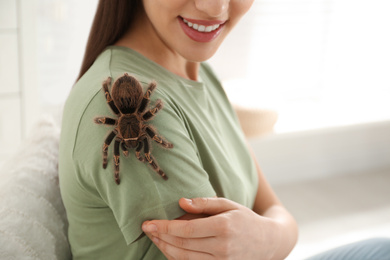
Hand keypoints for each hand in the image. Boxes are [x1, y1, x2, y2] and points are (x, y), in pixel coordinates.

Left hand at [142, 197, 281, 259]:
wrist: (267, 242)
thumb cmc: (245, 219)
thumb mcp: (228, 204)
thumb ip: (204, 203)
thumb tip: (181, 202)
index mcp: (223, 227)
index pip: (186, 229)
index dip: (164, 227)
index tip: (148, 223)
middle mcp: (222, 248)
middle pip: (182, 245)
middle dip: (160, 237)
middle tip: (146, 229)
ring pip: (184, 259)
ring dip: (165, 249)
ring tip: (154, 238)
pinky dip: (176, 258)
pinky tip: (168, 248)